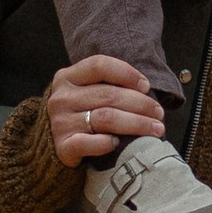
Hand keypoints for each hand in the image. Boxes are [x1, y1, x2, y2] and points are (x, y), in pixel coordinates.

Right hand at [47, 54, 169, 167]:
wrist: (52, 146)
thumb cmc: (80, 115)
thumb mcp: (86, 92)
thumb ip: (108, 85)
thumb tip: (146, 90)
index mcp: (67, 77)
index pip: (100, 66)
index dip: (127, 73)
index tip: (146, 87)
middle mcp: (61, 98)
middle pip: (109, 95)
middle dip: (141, 104)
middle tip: (159, 114)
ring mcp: (60, 122)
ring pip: (106, 118)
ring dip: (136, 123)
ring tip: (155, 129)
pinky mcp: (62, 146)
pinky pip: (90, 143)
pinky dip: (107, 143)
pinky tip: (118, 143)